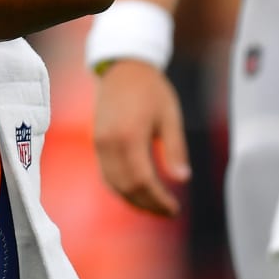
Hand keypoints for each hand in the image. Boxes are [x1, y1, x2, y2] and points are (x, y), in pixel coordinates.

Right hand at [93, 59, 190, 216]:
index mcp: (129, 136)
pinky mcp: (96, 141)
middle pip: (126, 187)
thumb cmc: (150, 89)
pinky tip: (137, 191)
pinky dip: (121, 188)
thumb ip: (175, 149)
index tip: (175, 209)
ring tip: (154, 206)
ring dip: (133, 200)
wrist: (122, 67)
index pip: (142, 181)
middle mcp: (109, 142)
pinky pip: (106, 173)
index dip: (158, 200)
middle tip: (168, 211)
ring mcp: (99, 142)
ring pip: (113, 184)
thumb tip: (182, 180)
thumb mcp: (170, 116)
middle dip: (148, 205)